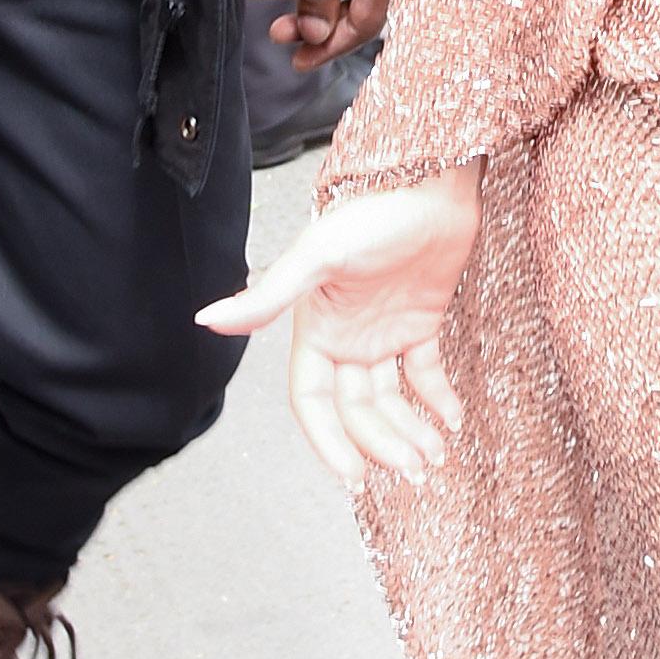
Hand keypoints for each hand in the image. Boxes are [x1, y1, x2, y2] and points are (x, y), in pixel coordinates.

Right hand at [197, 164, 480, 483]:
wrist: (432, 178)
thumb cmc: (374, 210)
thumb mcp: (318, 256)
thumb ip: (268, 296)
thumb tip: (207, 321)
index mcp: (316, 329)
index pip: (313, 401)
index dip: (329, 442)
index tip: (354, 480)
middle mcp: (347, 336)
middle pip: (357, 410)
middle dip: (381, 444)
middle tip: (414, 472)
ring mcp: (384, 330)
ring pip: (391, 398)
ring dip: (410, 429)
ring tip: (435, 457)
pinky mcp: (421, 319)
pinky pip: (427, 372)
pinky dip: (438, 398)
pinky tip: (453, 419)